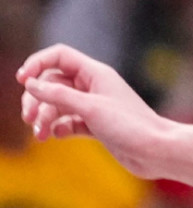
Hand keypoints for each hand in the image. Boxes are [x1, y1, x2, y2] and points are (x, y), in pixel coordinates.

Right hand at [17, 44, 170, 177]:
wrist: (156, 151)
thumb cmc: (129, 125)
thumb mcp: (90, 108)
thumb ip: (59, 96)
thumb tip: (31, 83)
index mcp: (96, 73)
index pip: (60, 56)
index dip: (38, 63)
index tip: (22, 80)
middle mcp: (94, 87)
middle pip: (53, 83)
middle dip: (37, 98)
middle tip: (29, 117)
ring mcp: (94, 106)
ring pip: (58, 105)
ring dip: (44, 117)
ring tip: (40, 134)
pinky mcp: (95, 126)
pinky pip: (67, 122)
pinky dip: (58, 128)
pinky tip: (56, 136)